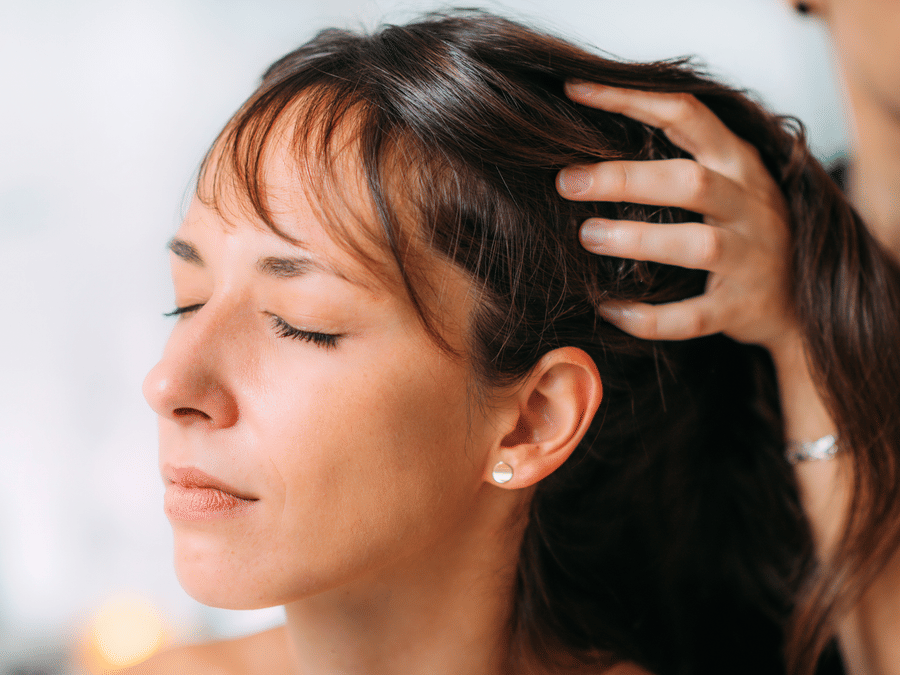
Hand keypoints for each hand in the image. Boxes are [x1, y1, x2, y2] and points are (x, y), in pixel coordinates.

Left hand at [557, 82, 798, 355]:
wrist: (799, 303)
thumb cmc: (742, 231)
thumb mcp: (727, 183)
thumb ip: (679, 160)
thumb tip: (591, 148)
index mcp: (738, 164)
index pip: (686, 114)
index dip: (630, 100)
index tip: (576, 91)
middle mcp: (748, 206)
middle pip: (689, 181)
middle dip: (624, 179)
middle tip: (567, 182)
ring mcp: (748, 258)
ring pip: (696, 244)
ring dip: (638, 240)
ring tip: (588, 235)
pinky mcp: (739, 308)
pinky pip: (691, 316)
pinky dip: (648, 317)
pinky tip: (609, 310)